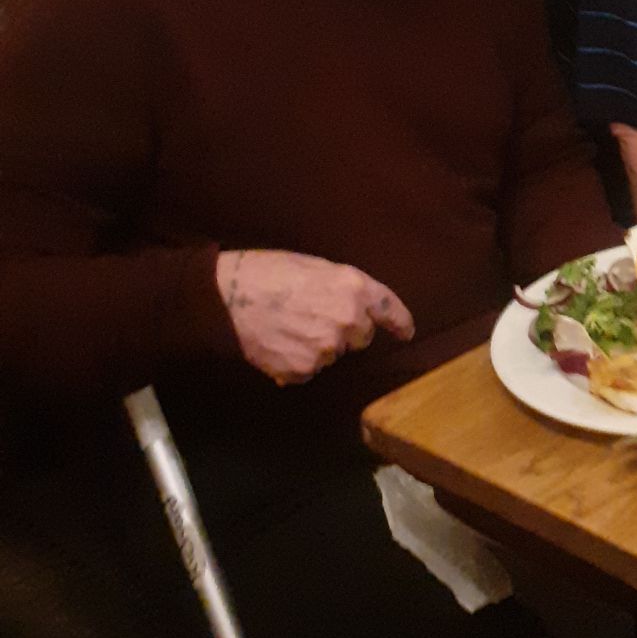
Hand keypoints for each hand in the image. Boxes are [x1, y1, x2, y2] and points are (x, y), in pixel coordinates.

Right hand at [214, 249, 414, 384]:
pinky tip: (278, 343)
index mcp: (354, 288)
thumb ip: (343, 288)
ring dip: (318, 345)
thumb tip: (356, 309)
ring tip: (289, 326)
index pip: (389, 309)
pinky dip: (297, 361)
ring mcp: (326, 349)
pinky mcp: (303, 370)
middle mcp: (348, 320)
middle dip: (346, 331)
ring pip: (333, 354)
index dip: (400, 322)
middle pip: (361, 337)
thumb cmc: (269, 272)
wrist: (228, 296)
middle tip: (314, 316)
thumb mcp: (316, 267)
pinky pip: (308, 370)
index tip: (406, 332)